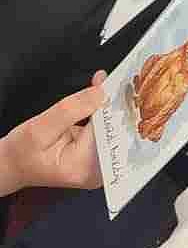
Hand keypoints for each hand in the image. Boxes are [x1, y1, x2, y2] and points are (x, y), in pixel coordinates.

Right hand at [0, 79, 104, 195]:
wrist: (12, 164)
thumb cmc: (20, 153)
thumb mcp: (39, 128)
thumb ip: (70, 110)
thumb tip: (100, 92)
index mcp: (85, 167)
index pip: (107, 130)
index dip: (110, 103)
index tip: (113, 82)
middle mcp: (97, 169)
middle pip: (114, 129)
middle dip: (114, 102)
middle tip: (116, 78)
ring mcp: (98, 162)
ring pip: (112, 126)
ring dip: (110, 103)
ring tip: (109, 82)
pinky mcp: (95, 153)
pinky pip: (104, 125)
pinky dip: (102, 109)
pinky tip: (101, 92)